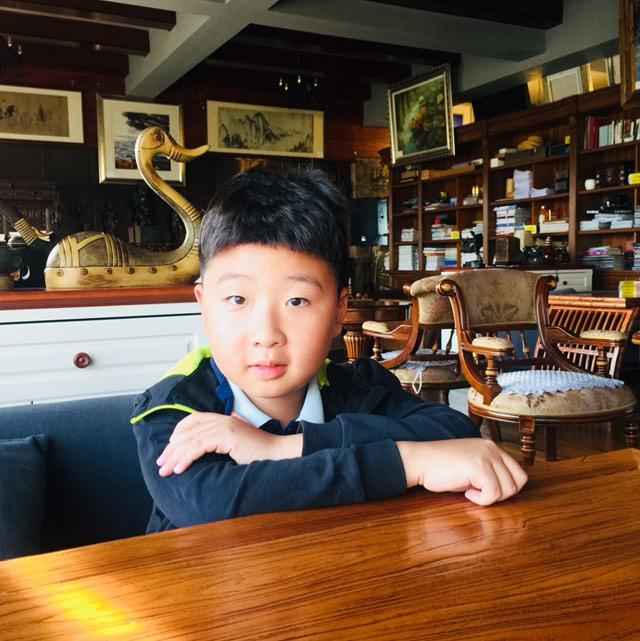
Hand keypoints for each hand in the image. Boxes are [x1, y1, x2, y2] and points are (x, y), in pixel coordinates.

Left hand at [156, 412, 301, 475]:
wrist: (278, 454)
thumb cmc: (259, 454)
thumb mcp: (237, 445)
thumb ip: (223, 442)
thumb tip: (208, 449)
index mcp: (224, 419)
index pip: (194, 419)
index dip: (179, 432)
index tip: (169, 447)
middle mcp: (222, 419)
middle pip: (188, 431)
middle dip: (172, 449)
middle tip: (161, 464)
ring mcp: (225, 426)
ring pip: (191, 440)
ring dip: (175, 456)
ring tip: (165, 470)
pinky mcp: (227, 436)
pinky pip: (199, 446)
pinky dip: (186, 458)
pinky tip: (179, 469)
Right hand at [396, 438, 526, 505]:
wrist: (420, 460)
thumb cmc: (441, 467)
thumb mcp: (471, 465)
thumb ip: (490, 471)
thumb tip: (506, 490)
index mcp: (491, 447)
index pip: (519, 472)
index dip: (506, 488)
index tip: (486, 490)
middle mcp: (492, 449)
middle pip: (517, 482)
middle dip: (501, 494)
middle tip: (480, 493)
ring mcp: (486, 456)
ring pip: (507, 489)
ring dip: (490, 497)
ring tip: (471, 491)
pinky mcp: (478, 466)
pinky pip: (493, 493)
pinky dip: (481, 500)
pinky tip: (467, 493)